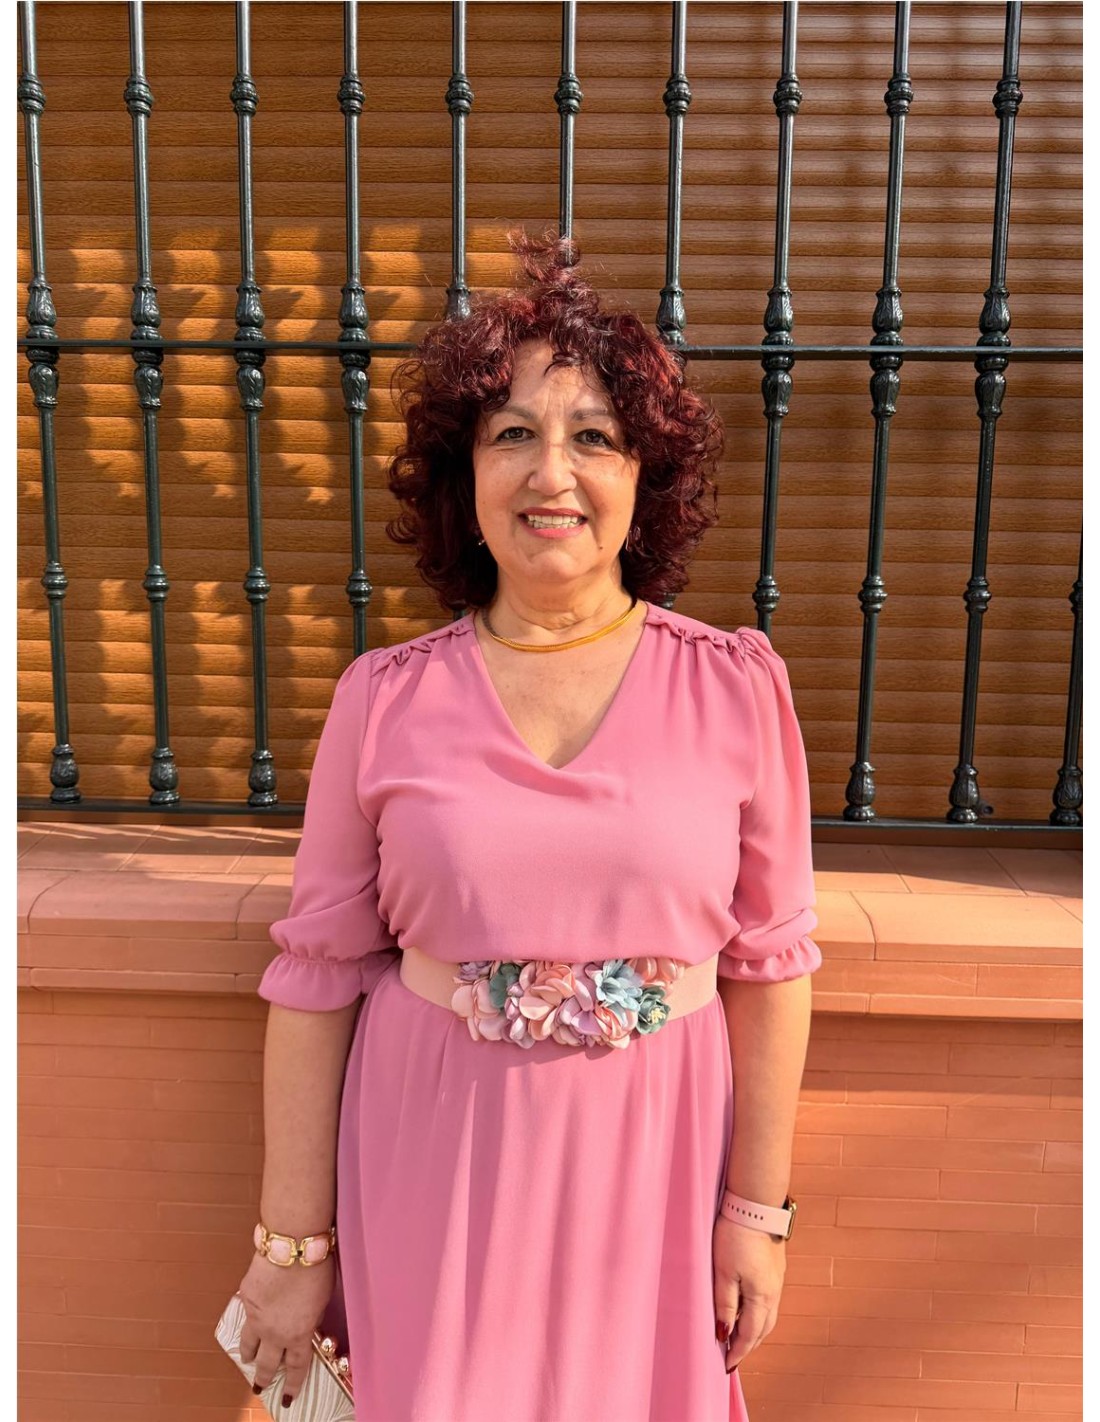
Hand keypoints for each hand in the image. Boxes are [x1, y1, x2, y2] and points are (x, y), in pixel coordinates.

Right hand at [237, 1250, 334, 1405]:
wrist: (292, 1247)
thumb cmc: (315, 1269)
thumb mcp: (322, 1301)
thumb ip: (312, 1318)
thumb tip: (306, 1323)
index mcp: (298, 1335)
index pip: (295, 1367)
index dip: (291, 1384)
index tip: (287, 1397)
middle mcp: (274, 1332)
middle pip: (267, 1363)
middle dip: (263, 1377)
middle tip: (259, 1387)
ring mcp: (256, 1316)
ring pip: (249, 1344)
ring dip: (248, 1354)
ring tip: (247, 1359)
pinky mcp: (246, 1298)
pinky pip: (245, 1316)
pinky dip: (247, 1322)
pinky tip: (247, 1321)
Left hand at [712, 1214, 786, 1372]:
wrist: (756, 1204)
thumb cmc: (735, 1235)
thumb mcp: (723, 1272)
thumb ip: (725, 1305)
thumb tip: (724, 1334)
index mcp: (762, 1297)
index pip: (750, 1335)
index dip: (738, 1352)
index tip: (726, 1367)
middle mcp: (774, 1292)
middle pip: (763, 1330)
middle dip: (748, 1345)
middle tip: (732, 1356)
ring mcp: (777, 1280)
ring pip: (768, 1316)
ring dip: (754, 1330)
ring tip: (738, 1337)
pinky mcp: (776, 1268)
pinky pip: (769, 1301)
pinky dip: (758, 1313)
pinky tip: (747, 1309)